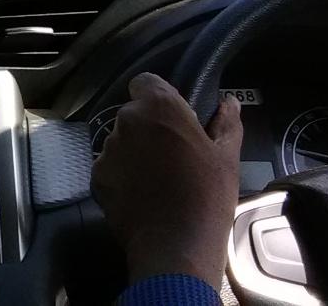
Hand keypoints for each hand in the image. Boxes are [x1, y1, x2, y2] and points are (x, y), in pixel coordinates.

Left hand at [91, 72, 242, 287]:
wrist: (175, 245)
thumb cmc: (206, 195)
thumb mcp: (226, 158)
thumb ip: (226, 124)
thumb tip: (230, 103)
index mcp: (158, 108)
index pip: (145, 83)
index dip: (157, 97)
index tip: (171, 117)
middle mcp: (126, 122)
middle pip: (133, 114)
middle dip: (149, 128)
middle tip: (172, 154)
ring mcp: (107, 150)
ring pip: (120, 141)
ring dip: (134, 152)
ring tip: (158, 178)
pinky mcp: (96, 176)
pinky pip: (110, 167)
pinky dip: (122, 176)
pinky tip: (142, 194)